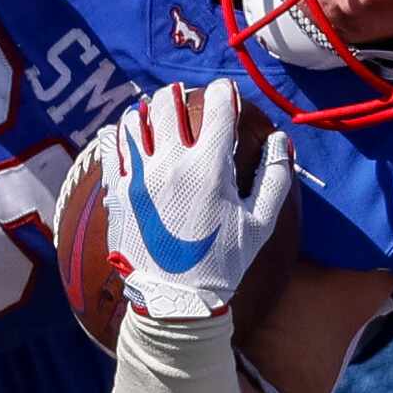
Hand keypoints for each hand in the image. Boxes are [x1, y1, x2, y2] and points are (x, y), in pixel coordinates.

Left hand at [98, 81, 293, 319]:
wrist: (175, 300)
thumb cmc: (223, 262)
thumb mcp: (260, 223)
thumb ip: (274, 176)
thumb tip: (282, 140)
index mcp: (210, 167)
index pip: (218, 105)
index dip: (225, 93)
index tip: (226, 96)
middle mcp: (171, 163)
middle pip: (168, 102)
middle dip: (179, 95)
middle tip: (183, 101)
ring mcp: (139, 175)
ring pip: (134, 118)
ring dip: (145, 111)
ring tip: (153, 116)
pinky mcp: (117, 190)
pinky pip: (110, 146)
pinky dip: (118, 134)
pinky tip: (125, 134)